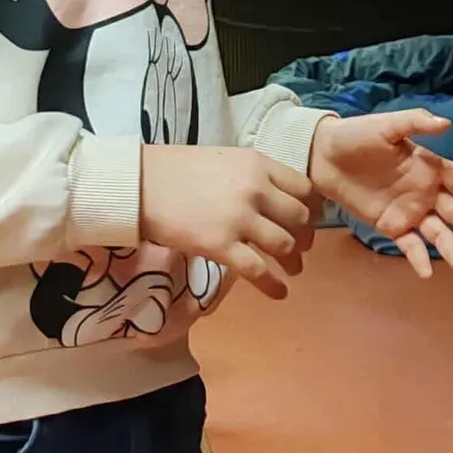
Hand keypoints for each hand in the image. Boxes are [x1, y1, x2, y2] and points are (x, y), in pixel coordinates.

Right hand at [140, 145, 315, 300]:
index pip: (304, 187)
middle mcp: (255, 188)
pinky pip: (259, 271)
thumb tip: (271, 196)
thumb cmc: (176, 170)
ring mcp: (239, 217)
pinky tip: (280, 293)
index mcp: (257, 163)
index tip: (309, 220)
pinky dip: (274, 285)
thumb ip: (251, 175)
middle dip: (305, 236)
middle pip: (299, 218)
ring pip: (285, 245)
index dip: (311, 208)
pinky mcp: (221, 245)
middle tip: (302, 247)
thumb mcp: (224, 159)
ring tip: (293, 270)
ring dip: (294, 261)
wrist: (140, 183)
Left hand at [308, 111, 452, 278]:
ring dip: (452, 249)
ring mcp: (410, 211)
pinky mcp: (391, 227)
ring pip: (439, 233)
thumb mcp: (386, 126)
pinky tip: (427, 272)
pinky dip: (420, 259)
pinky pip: (410, 245)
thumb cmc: (357, 136)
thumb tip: (447, 124)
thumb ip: (415, 122)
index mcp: (430, 166)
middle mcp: (426, 191)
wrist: (323, 156)